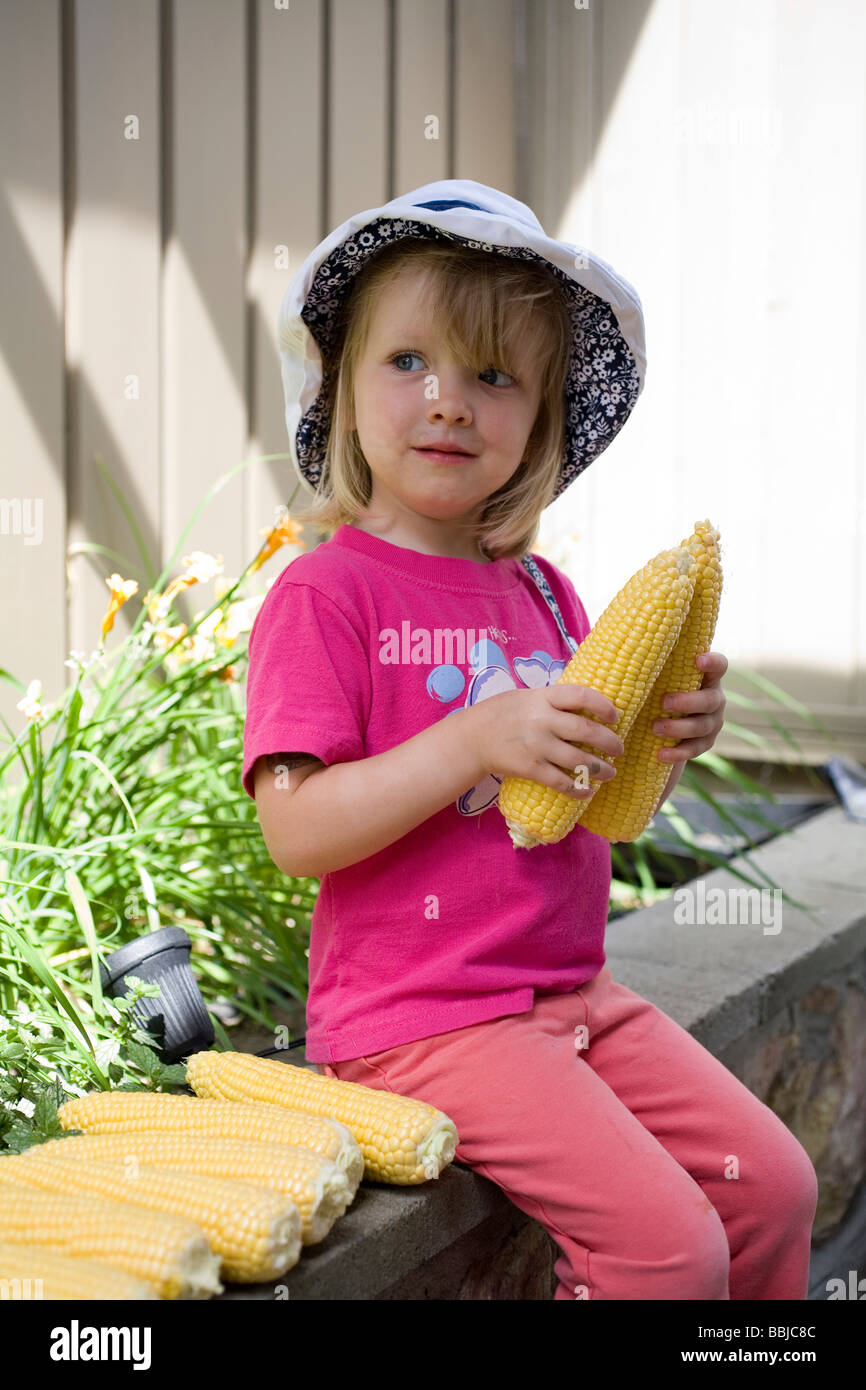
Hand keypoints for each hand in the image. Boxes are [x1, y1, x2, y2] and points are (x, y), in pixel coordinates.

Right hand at [473, 684, 624, 799]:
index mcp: (542, 697)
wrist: (472, 738)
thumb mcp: (526, 697)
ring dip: (600, 769)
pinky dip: (578, 789)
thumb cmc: (501, 714)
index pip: (581, 695)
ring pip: (578, 759)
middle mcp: (542, 720)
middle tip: (619, 749)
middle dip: (609, 742)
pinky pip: (561, 781)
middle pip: (586, 730)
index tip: (615, 716)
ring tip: (610, 772)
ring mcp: (537, 745)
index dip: (604, 705)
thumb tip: (586, 706)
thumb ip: (553, 701)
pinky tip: (588, 792)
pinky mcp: (531, 768)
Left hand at [651, 651, 727, 763]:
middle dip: (687, 702)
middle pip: (710, 700)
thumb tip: (614, 645)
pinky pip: (695, 749)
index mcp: (705, 676)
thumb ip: (645, 662)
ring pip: (703, 726)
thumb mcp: (652, 675)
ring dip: (679, 728)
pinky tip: (660, 755)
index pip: (719, 665)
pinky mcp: (705, 743)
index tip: (697, 660)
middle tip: (663, 702)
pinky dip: (678, 753)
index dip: (712, 662)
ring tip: (655, 728)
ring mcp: (712, 721)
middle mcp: (714, 698)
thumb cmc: (652, 689)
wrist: (654, 723)